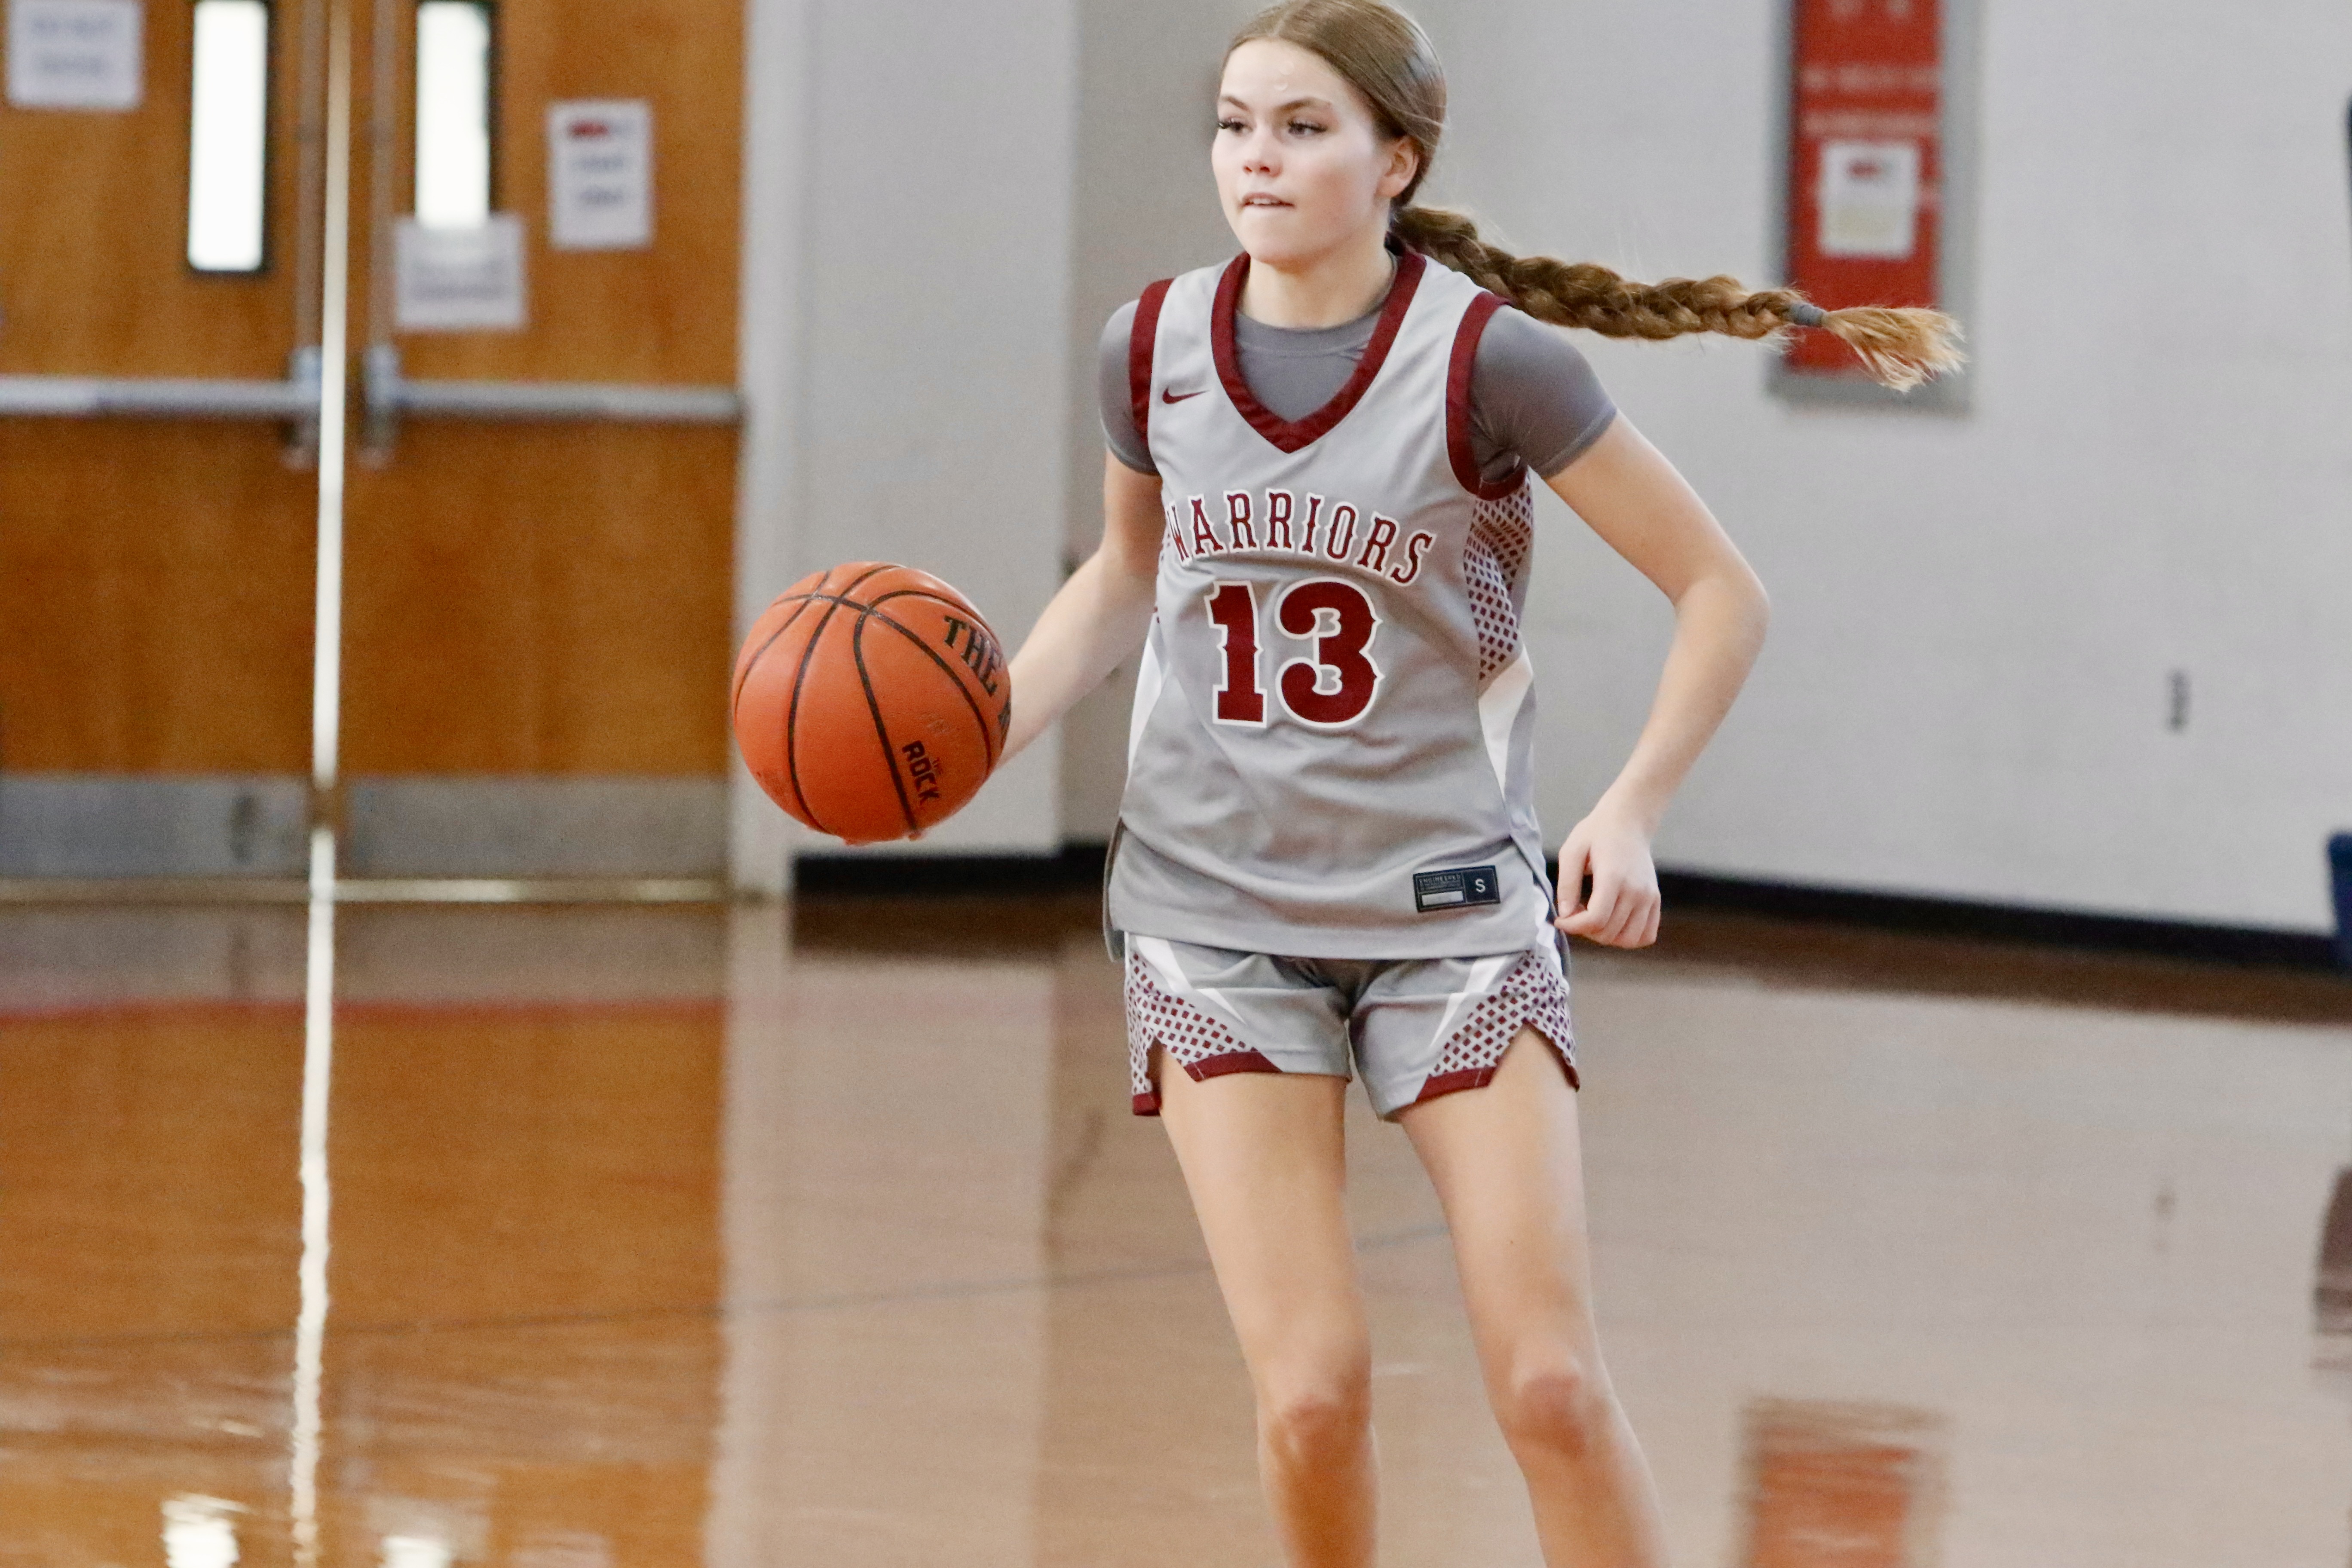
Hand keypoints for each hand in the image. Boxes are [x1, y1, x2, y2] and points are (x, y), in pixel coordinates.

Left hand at [1554, 802, 1661, 948]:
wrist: (1628, 821)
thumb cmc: (1597, 833)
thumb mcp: (1572, 851)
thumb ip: (1567, 883)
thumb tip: (1564, 914)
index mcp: (1613, 877)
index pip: (1595, 919)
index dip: (1573, 926)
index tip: (1560, 919)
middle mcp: (1636, 890)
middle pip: (1609, 932)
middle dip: (1584, 930)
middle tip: (1574, 913)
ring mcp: (1649, 897)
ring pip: (1628, 939)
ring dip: (1605, 936)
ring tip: (1592, 917)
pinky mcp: (1655, 900)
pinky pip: (1646, 935)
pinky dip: (1627, 937)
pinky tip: (1612, 922)